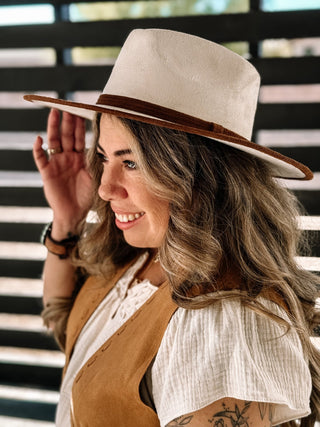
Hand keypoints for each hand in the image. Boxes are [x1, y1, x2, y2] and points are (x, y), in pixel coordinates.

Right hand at [33, 109, 92, 235]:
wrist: (75, 214)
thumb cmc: (86, 197)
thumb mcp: (97, 179)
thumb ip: (102, 166)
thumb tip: (117, 155)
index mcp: (80, 158)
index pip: (80, 137)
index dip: (81, 125)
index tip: (82, 111)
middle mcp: (68, 157)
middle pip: (67, 135)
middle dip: (68, 121)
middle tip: (69, 106)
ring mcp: (57, 163)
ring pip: (54, 142)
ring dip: (53, 127)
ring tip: (54, 113)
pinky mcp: (47, 172)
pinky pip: (41, 158)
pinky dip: (38, 149)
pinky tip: (38, 139)